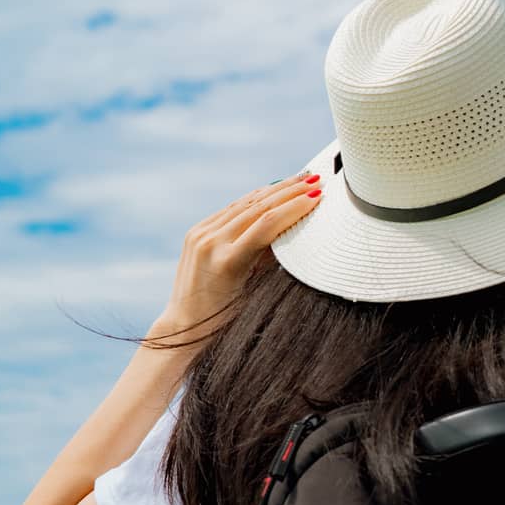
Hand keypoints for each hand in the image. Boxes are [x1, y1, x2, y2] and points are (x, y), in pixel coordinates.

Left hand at [155, 173, 323, 340]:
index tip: (318, 195)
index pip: (268, 223)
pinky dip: (255, 199)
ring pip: (245, 204)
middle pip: (257, 207)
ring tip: (300, 179)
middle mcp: (211, 243)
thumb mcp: (257, 290)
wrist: (186, 324)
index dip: (296, 207)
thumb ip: (273, 258)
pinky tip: (272, 190)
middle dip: (289, 191)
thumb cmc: (228, 319)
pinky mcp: (197, 232)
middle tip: (315, 179)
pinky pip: (231, 210)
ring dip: (275, 190)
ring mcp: (200, 235)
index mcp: (228, 261)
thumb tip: (295, 227)